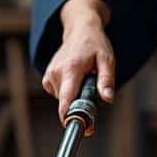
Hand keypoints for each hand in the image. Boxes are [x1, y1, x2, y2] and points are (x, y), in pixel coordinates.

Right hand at [41, 0, 115, 130]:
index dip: (69, 115)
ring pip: (64, 99)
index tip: (75, 126)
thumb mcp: (107, 60)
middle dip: (80, 105)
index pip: (66, 98)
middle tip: (93, 92)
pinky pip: (59, 94)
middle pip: (67, 102)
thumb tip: (108, 99)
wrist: (80, 30)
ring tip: (84, 78)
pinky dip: (68, 91)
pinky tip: (75, 78)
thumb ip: (106, 80)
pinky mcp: (47, 78)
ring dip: (75, 95)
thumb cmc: (95, 44)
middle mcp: (57, 72)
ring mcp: (50, 75)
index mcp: (71, 68)